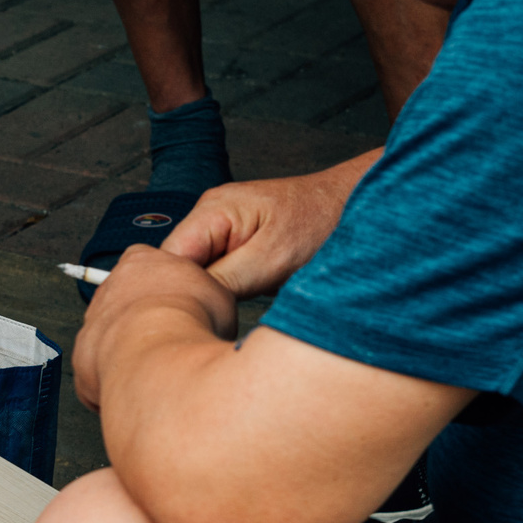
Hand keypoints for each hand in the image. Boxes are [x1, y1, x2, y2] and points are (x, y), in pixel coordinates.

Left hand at [71, 244, 235, 411]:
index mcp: (140, 262)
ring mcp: (92, 322)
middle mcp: (109, 288)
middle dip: (146, 322)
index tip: (181, 306)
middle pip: (125, 302)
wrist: (160, 355)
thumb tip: (214, 309)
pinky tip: (140, 385)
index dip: (167, 289)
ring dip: (130, 351)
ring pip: (110, 337)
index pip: (147, 266)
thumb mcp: (218, 293)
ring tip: (158, 366)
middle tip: (172, 340)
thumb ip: (205, 294)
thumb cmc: (189, 321)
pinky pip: (99, 370)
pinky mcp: (83, 357)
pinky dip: (116, 380)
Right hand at [158, 154, 379, 295]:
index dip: (177, 291)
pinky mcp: (235, 246)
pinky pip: (215, 274)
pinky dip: (226, 291)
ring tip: (237, 304)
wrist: (354, 206)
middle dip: (194, 295)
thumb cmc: (321, 222)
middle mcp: (209, 217)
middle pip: (177, 268)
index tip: (201, 316)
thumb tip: (190, 303)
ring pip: (196, 275)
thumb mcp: (273, 259)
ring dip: (212, 295)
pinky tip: (246, 296)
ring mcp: (221, 231)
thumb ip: (226, 279)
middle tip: (221, 316)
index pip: (168, 259)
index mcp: (212, 210)